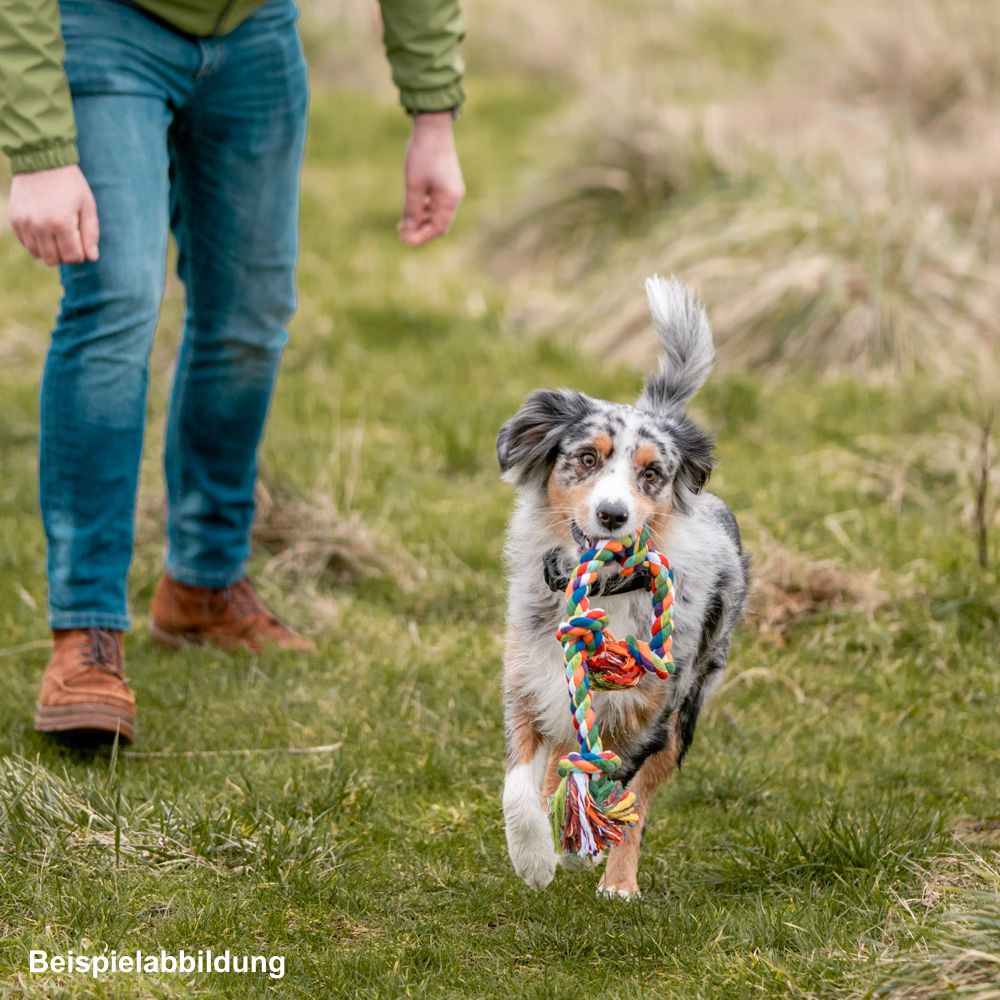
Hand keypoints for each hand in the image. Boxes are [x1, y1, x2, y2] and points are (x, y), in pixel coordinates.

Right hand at [9, 165, 99, 265]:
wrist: (41, 160)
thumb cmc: (70, 183)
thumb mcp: (87, 206)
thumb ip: (91, 234)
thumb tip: (92, 258)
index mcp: (61, 223)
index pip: (72, 257)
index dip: (81, 255)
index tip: (82, 243)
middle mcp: (40, 225)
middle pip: (53, 260)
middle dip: (65, 255)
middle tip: (70, 240)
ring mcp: (25, 223)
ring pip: (38, 254)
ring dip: (50, 251)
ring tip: (57, 235)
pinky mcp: (15, 219)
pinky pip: (26, 243)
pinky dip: (37, 242)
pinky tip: (45, 229)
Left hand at [398, 111, 464, 245]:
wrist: (432, 127)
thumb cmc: (422, 155)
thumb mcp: (413, 185)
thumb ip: (411, 210)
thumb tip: (408, 231)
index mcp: (449, 200)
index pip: (437, 229)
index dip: (420, 237)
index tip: (403, 239)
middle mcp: (454, 197)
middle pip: (438, 224)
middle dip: (421, 230)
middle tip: (401, 231)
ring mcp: (451, 190)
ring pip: (436, 214)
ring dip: (421, 219)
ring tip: (403, 220)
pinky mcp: (446, 183)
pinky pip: (436, 203)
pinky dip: (424, 208)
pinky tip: (411, 206)